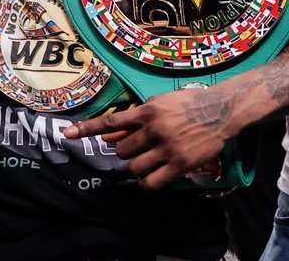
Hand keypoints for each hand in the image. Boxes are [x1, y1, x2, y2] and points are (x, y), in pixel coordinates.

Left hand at [63, 87, 230, 189]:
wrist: (221, 110)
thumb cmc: (187, 105)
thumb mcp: (157, 105)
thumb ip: (132, 121)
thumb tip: (107, 136)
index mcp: (146, 111)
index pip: (110, 122)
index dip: (87, 129)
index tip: (67, 134)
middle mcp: (153, 129)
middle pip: (121, 151)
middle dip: (126, 152)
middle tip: (141, 148)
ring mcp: (166, 148)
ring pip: (134, 167)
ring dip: (137, 167)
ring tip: (150, 160)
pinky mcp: (179, 164)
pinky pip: (151, 182)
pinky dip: (147, 182)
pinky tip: (152, 175)